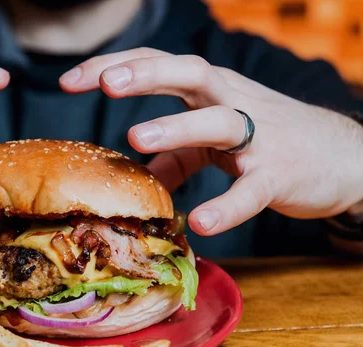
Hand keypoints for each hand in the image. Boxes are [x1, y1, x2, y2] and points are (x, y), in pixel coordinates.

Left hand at [60, 48, 362, 235]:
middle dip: (145, 74)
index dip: (115, 67)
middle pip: (188, 73)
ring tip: (134, 137)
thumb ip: (177, 155)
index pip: (158, 65)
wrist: (340, 156)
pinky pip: (252, 190)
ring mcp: (260, 136)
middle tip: (104, 83)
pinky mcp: (281, 173)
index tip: (70, 80)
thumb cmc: (269, 141)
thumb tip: (136, 175)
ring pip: (219, 121)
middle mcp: (233, 102)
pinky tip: (202, 222)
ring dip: (177, 127)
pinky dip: (227, 205)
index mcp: (211, 92)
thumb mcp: (216, 142)